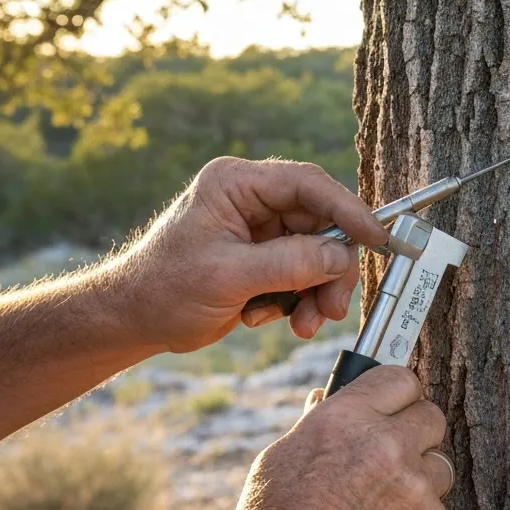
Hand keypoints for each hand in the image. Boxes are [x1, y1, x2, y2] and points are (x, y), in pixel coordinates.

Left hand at [110, 157, 389, 351]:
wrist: (132, 321)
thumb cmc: (164, 290)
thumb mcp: (229, 277)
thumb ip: (290, 263)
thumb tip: (343, 257)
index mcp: (237, 184)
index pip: (308, 185)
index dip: (348, 209)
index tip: (377, 238)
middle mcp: (253, 200)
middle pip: (321, 224)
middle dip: (330, 269)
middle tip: (331, 307)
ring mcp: (260, 229)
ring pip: (318, 254)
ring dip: (316, 292)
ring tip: (302, 324)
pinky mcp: (264, 258)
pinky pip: (303, 274)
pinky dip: (299, 301)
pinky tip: (272, 318)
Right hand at [156, 366, 453, 509]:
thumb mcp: (280, 460)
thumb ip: (318, 423)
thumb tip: (329, 395)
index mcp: (344, 420)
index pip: (400, 379)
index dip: (398, 394)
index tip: (396, 405)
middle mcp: (385, 447)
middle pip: (431, 417)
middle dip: (413, 434)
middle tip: (392, 457)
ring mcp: (414, 489)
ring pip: (439, 466)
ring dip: (418, 480)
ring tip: (379, 507)